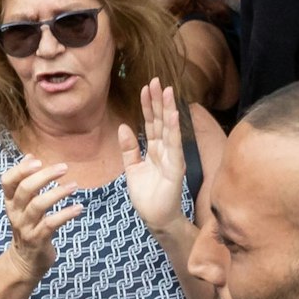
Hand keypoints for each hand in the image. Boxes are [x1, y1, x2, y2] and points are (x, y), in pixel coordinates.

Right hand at [0, 156, 80, 284]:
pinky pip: (51, 224)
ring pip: (38, 206)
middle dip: (45, 176)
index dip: (20, 169)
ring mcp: (25, 227)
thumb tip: (30, 156)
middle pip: (25, 189)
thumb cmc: (27, 226)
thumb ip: (25, 180)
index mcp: (10, 201)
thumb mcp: (22, 204)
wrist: (25, 261)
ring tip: (74, 186)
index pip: (7, 181)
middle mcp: (15, 213)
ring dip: (57, 193)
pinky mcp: (38, 240)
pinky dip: (66, 214)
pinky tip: (78, 208)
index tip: (37, 160)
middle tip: (64, 168)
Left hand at [121, 80, 190, 239]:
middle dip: (158, 101)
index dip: (147, 106)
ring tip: (166, 91)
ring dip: (167, 110)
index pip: (150, 123)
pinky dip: (173, 130)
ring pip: (168, 129)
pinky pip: (174, 146)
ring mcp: (171, 158)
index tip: (145, 87)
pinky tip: (172, 115)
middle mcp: (164, 151)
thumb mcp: (131, 168)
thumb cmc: (146, 196)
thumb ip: (128, 148)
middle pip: (160, 121)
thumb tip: (123, 126)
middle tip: (156, 80)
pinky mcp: (175, 168)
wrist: (156, 218)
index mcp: (153, 150)